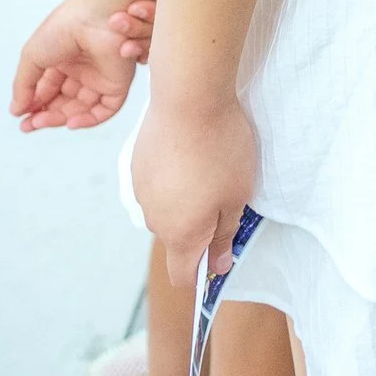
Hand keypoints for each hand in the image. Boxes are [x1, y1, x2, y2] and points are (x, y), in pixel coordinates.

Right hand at [10, 0, 138, 130]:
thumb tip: (15, 111)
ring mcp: (101, 77)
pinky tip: (70, 122)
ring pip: (81, 109)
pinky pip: (106, 109)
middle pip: (63, 103)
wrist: (96, 14)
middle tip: (30, 125)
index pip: (48, 91)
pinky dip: (89, 120)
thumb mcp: (33, 57)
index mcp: (63, 61)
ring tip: (42, 122)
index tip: (20, 118)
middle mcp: (83, 71)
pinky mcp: (118, 83)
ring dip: (61, 119)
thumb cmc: (64, 28)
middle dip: (45, 116)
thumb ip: (23, 85)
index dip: (34, 105)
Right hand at [135, 94, 259, 289]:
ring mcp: (141, 191)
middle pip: (178, 237)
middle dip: (201, 226)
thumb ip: (224, 234)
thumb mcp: (238, 195)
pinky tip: (192, 152)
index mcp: (180, 233)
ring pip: (168, 207)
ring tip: (210, 165)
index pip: (182, 275)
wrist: (188, 100)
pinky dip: (174, 176)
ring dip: (187, 197)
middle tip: (228, 193)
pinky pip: (159, 183)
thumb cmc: (221, 150)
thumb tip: (216, 266)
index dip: (201, 275)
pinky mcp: (137, 166)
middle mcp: (154, 219)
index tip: (219, 259)